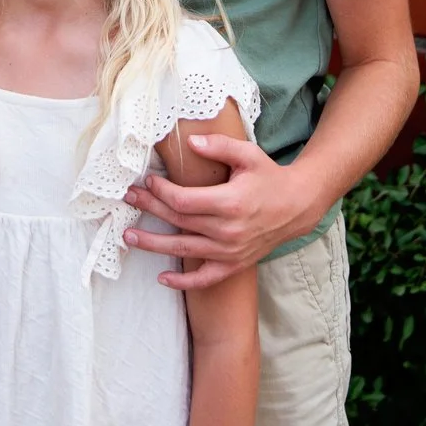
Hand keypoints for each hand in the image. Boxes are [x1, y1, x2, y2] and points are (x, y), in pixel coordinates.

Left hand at [122, 137, 321, 290]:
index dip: (162, 191)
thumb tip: (190, 142)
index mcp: (230, 202)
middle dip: (150, 209)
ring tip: (129, 237)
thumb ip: (219, 146)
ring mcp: (230, 251)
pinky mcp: (234, 265)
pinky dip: (184, 282)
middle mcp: (228, 230)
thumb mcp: (248, 154)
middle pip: (179, 222)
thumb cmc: (269, 177)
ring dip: (154, 244)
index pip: (184, 201)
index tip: (148, 181)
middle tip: (128, 199)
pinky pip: (205, 279)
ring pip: (184, 250)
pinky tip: (163, 279)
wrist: (297, 206)